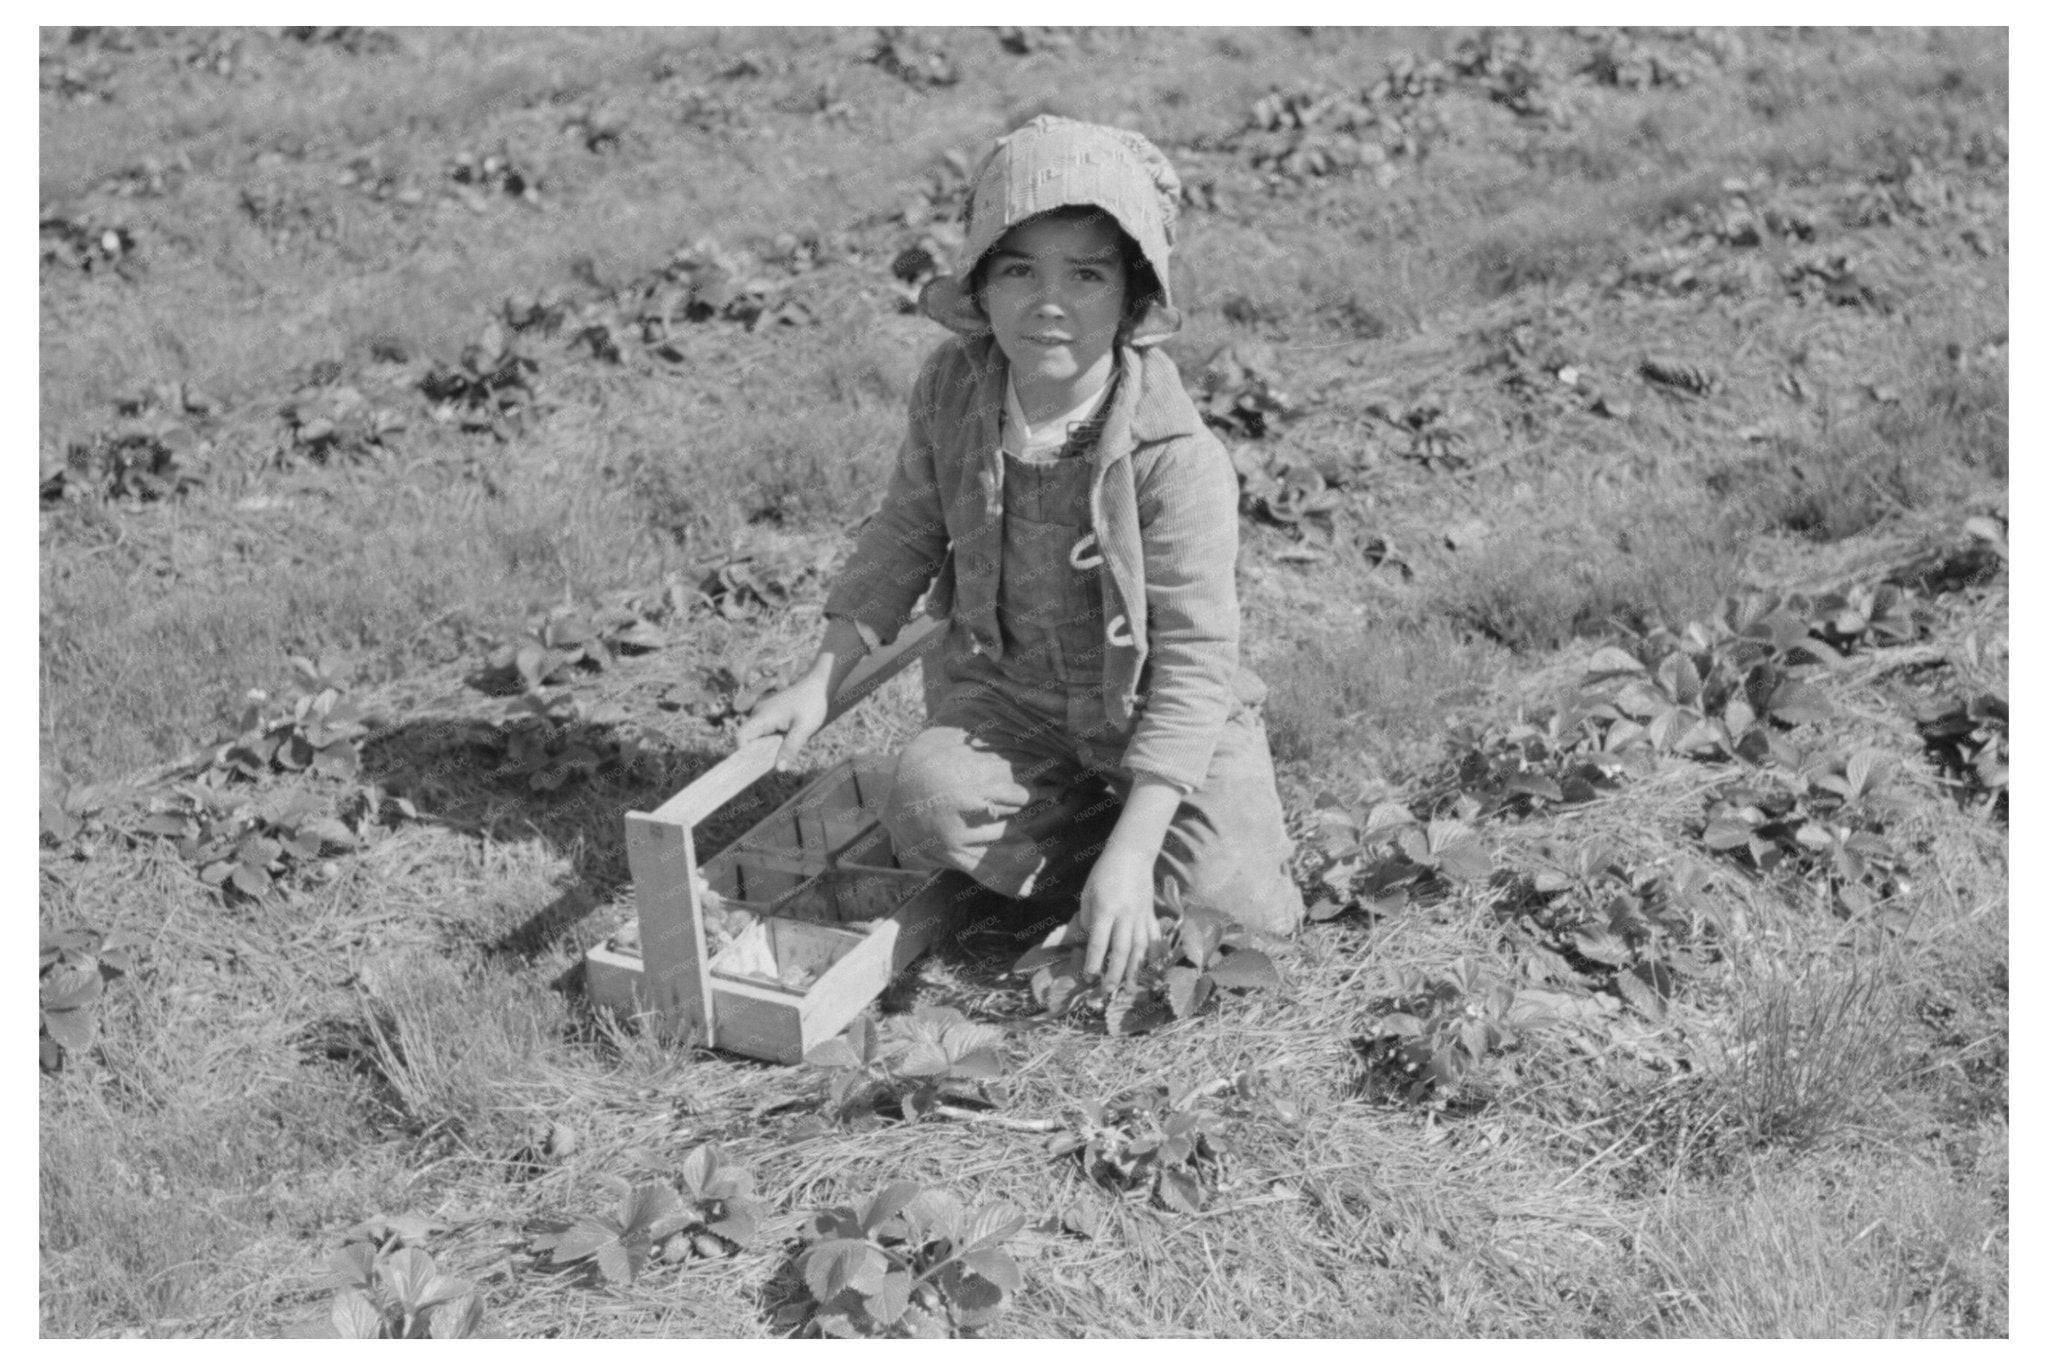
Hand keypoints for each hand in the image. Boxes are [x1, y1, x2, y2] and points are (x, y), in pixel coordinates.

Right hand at [732, 670, 829, 770]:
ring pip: (757, 736)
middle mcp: (759, 714)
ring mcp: (764, 713)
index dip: (744, 753)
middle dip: (756, 753)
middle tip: (770, 765)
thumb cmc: (812, 704)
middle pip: (747, 739)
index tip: (755, 766)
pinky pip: (765, 732)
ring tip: (778, 756)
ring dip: (765, 748)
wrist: (820, 686)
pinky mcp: (771, 715)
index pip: (741, 737)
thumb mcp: (804, 729)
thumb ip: (790, 748)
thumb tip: (778, 769)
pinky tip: (783, 745)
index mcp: (762, 716)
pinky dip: (771, 741)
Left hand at [1076, 852, 1160, 989]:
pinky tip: (1152, 969)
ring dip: (1134, 970)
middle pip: (1121, 949)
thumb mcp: (1087, 893)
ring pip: (1139, 948)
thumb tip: (1087, 940)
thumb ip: (1087, 918)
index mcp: (1106, 908)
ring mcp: (1141, 916)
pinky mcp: (1151, 915)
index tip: (1088, 977)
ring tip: (1128, 988)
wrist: (1132, 854)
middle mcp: (1125, 915)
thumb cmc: (1104, 873)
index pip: (1099, 940)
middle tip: (1107, 992)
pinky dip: (1153, 955)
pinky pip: (1153, 938)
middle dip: (1114, 973)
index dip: (1093, 960)